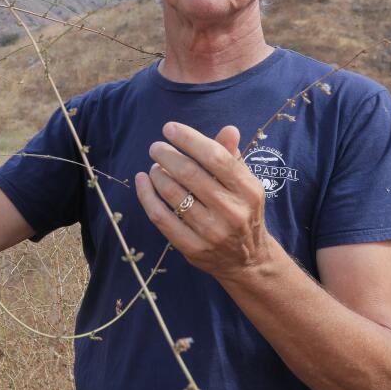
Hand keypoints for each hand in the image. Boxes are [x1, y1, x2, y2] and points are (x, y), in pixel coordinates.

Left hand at [134, 123, 273, 281]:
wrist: (247, 260)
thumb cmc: (242, 211)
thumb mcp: (244, 184)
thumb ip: (232, 157)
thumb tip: (229, 130)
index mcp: (248, 190)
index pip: (215, 157)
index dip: (189, 139)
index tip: (169, 129)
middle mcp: (232, 211)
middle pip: (189, 173)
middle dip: (166, 155)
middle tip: (156, 148)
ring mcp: (212, 232)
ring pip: (173, 194)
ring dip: (157, 174)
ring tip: (154, 167)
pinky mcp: (193, 248)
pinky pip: (160, 217)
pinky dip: (146, 195)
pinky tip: (142, 181)